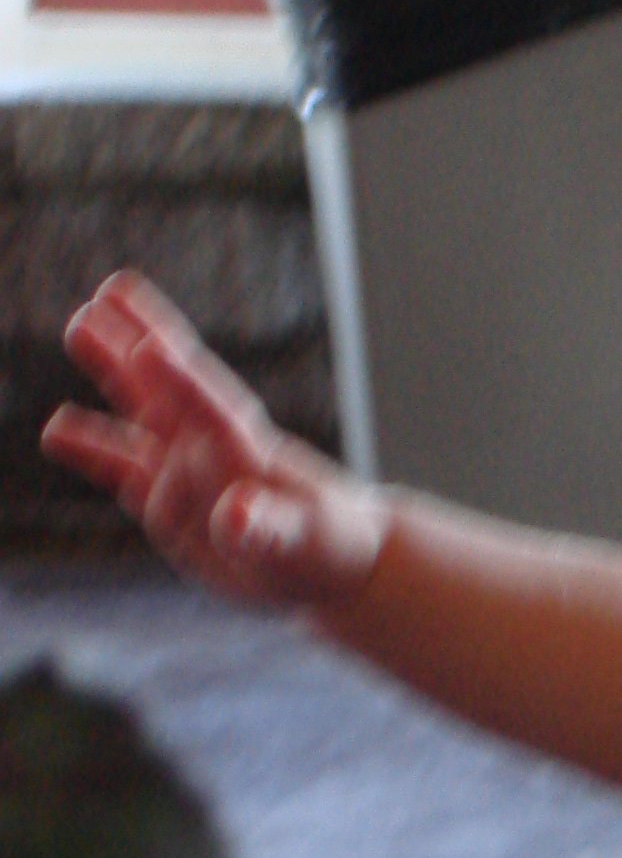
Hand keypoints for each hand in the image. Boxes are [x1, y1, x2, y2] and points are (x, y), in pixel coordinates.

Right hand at [42, 273, 383, 606]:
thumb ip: (267, 529)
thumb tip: (232, 517)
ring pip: (141, 411)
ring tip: (79, 326)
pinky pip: (121, 469)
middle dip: (138, 344)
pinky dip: (91, 450)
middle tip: (102, 297)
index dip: (184, 383)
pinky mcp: (167, 501)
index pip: (212, 411)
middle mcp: (211, 450)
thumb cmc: (328, 546)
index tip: (151, 346)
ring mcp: (185, 470)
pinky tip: (55, 428)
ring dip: (111, 371)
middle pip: (169, 388)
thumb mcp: (303, 543)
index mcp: (249, 453)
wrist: (329, 560)